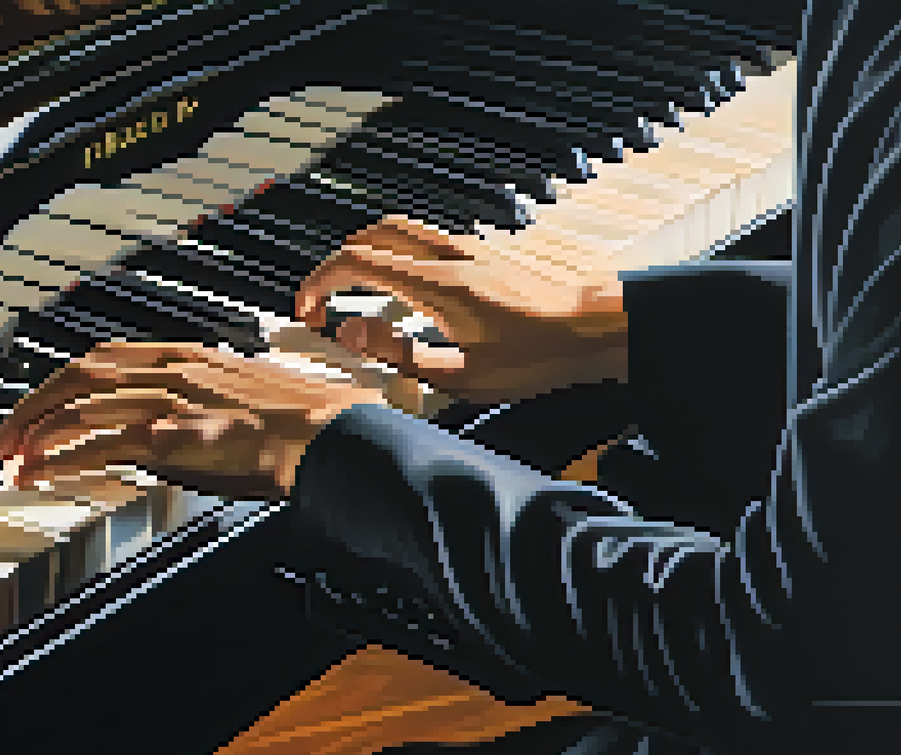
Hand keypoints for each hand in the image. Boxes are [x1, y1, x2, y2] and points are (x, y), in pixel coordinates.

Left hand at [0, 341, 386, 499]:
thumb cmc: (299, 424)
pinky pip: (105, 444)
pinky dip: (66, 458)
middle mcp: (172, 369)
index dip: (58, 386)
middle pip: (78, 375)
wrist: (333, 434)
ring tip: (11, 463)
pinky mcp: (177, 435)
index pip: (101, 359)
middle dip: (31, 407)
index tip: (34, 412)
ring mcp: (173, 399)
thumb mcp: (234, 403)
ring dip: (37, 436)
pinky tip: (43, 473)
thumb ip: (189, 412)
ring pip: (82, 406)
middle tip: (2, 440)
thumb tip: (151, 438)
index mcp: (185, 355)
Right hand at [296, 217, 629, 404]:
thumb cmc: (536, 358)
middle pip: (369, 233)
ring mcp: (466, 248)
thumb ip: (400, 355)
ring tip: (354, 298)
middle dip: (334, 265)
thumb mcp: (463, 377)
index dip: (318, 283)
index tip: (305, 313)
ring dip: (364, 255)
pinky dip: (393, 256)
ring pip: (396, 231)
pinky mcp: (480, 253)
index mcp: (435, 283)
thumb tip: (349, 333)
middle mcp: (447, 255)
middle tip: (322, 305)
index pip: (354, 261)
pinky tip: (400, 296)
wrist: (595, 331)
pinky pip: (421, 241)